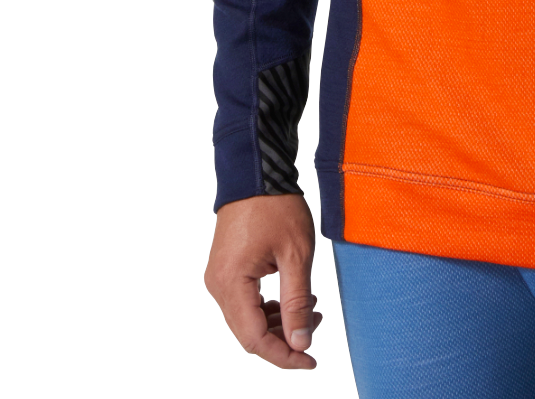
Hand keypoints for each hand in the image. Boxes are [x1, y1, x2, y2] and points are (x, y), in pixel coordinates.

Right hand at [204, 193, 324, 368]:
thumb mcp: (296, 254)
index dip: (283, 356)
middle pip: (249, 333)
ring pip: (248, 319)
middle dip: (285, 338)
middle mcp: (218, 286)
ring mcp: (219, 278)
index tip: (309, 361)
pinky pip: (246, 302)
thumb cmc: (277, 207)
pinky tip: (295, 298)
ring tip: (313, 310)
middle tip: (316, 329)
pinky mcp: (226, 270)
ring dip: (280, 322)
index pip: (254, 339)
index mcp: (231, 284)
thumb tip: (300, 344)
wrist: (257, 172)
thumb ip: (297, 302)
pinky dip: (270, 306)